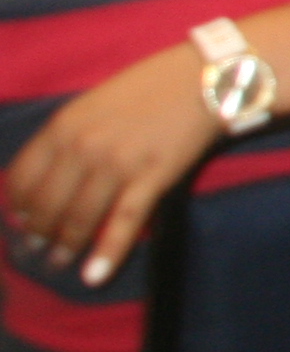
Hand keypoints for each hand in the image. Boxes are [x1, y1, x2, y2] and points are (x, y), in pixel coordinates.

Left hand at [6, 44, 215, 285]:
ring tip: (59, 263)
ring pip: (79, 218)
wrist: (208, 75)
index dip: (19, 205)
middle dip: (39, 233)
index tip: (23, 219)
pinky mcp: (152, 178)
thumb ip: (67, 136)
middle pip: (47, 204)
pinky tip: (94, 276)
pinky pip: (124, 223)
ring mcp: (118, 164)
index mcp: (65, 124)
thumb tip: (44, 178)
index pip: (22, 177)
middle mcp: (83, 146)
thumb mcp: (95, 102)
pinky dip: (107, 252)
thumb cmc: (150, 85)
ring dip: (65, 247)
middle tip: (38, 250)